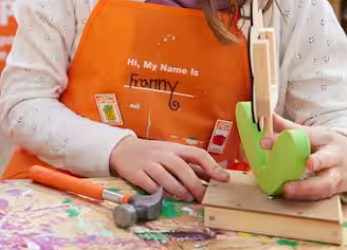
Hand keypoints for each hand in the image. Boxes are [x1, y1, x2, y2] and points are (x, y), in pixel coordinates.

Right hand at [109, 136, 229, 202]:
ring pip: (166, 178)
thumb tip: (215, 177)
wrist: (122, 149)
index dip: (212, 166)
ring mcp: (148, 163)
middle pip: (181, 168)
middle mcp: (162, 154)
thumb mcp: (172, 153)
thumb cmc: (153, 153)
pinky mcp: (136, 174)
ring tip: (186, 197)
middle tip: (202, 197)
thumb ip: (191, 165)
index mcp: (175, 148)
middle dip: (194, 184)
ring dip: (179, 190)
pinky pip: (150, 186)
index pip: (197, 153)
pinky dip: (160, 193)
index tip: (224, 178)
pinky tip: (165, 196)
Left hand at [260, 114, 346, 199]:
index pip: (305, 136)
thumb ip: (288, 128)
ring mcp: (338, 176)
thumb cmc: (328, 146)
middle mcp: (335, 158)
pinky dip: (308, 197)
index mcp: (327, 140)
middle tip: (302, 164)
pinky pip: (322, 195)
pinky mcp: (336, 191)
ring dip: (307, 188)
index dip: (285, 139)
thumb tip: (268, 117)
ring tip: (287, 190)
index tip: (264, 142)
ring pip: (326, 183)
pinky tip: (291, 197)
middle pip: (327, 160)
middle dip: (316, 162)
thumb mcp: (313, 134)